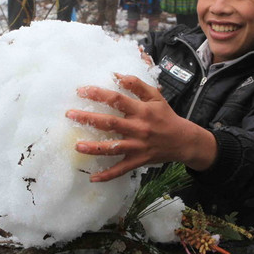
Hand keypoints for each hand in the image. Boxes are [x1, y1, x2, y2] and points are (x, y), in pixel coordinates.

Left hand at [66, 75, 216, 181]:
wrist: (183, 141)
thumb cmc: (166, 116)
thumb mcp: (155, 96)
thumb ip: (137, 84)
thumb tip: (117, 75)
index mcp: (142, 110)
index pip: (117, 100)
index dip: (99, 94)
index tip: (81, 91)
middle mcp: (138, 128)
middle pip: (110, 123)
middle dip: (88, 118)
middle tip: (70, 115)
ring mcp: (138, 146)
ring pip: (113, 148)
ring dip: (94, 148)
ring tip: (77, 146)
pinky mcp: (138, 161)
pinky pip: (121, 169)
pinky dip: (107, 175)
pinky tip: (93, 178)